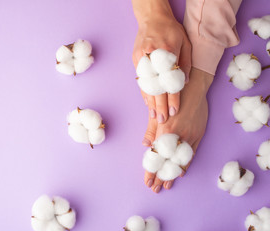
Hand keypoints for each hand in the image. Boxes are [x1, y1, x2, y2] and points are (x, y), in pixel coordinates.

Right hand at [132, 0, 191, 141]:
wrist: (152, 18)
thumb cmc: (171, 30)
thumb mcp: (185, 43)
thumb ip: (185, 63)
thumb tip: (183, 83)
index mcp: (167, 53)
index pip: (170, 81)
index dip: (173, 97)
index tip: (175, 111)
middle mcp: (153, 58)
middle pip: (157, 87)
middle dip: (160, 105)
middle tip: (163, 120)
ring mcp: (142, 60)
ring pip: (147, 85)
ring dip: (150, 102)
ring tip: (154, 116)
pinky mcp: (136, 61)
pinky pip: (141, 80)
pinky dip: (144, 92)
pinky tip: (147, 103)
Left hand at [143, 68, 213, 192]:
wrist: (192, 88)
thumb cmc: (172, 99)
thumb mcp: (158, 113)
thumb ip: (152, 130)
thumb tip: (145, 146)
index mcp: (165, 132)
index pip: (157, 157)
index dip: (152, 171)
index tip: (147, 181)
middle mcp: (178, 137)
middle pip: (168, 162)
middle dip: (160, 177)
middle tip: (154, 188)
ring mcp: (190, 137)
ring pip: (180, 161)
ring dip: (173, 174)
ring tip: (167, 185)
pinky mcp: (198, 135)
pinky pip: (191, 154)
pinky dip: (185, 164)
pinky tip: (181, 172)